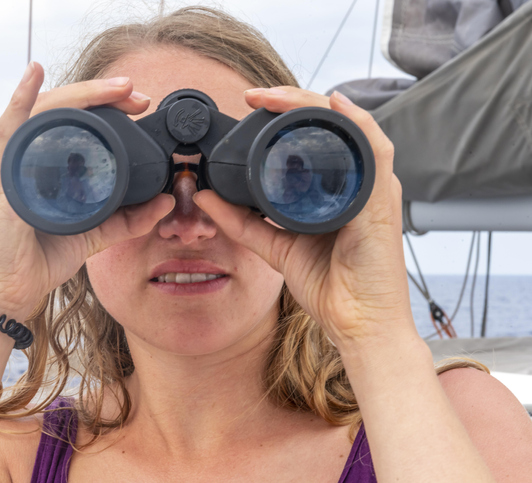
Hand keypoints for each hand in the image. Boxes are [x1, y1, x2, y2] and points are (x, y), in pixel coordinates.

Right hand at [0, 64, 174, 317]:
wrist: (6, 293)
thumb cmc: (37, 260)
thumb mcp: (92, 233)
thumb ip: (127, 220)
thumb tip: (167, 202)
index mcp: (36, 160)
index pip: (70, 119)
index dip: (104, 105)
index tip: (139, 105)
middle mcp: (19, 154)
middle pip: (59, 108)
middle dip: (100, 95)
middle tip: (137, 94)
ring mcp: (5, 160)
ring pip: (43, 111)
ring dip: (81, 95)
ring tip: (118, 89)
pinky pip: (8, 128)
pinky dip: (21, 98)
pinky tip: (35, 73)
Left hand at [194, 87, 414, 349]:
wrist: (357, 324)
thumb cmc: (330, 286)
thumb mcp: (274, 246)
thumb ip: (241, 222)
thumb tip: (204, 196)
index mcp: (335, 188)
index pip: (314, 136)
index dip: (283, 114)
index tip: (248, 105)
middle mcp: (356, 181)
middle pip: (330, 124)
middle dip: (292, 102)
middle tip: (254, 96)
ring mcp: (372, 188)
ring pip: (349, 128)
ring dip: (312, 105)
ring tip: (276, 97)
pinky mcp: (380, 202)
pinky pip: (376, 151)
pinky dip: (357, 123)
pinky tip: (335, 104)